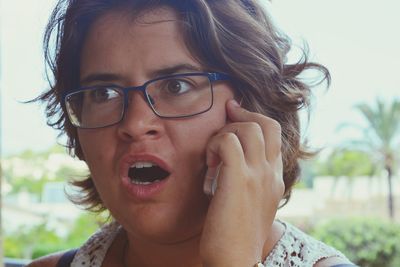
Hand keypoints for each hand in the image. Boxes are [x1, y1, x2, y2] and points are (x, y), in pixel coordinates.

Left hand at [200, 99, 284, 266]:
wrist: (236, 260)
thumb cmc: (237, 234)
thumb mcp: (252, 205)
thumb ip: (251, 183)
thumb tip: (231, 166)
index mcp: (275, 178)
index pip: (274, 134)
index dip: (255, 119)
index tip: (235, 114)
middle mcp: (270, 173)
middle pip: (266, 124)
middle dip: (243, 114)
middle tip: (226, 115)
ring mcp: (258, 174)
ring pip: (248, 128)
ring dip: (226, 132)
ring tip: (213, 154)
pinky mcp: (239, 179)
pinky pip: (229, 141)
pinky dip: (216, 143)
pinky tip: (209, 162)